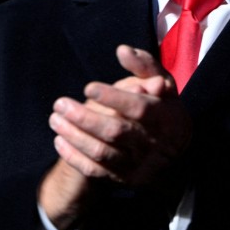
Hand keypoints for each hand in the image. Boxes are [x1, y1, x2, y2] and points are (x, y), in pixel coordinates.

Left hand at [49, 44, 190, 186]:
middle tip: (60, 104)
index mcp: (165, 115)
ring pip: (102, 152)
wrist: (174, 148)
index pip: (139, 108)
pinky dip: (75, 157)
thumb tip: (122, 50)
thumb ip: (144, 64)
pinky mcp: (125, 179)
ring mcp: (139, 164)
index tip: (88, 88)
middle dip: (85, 118)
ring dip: (74, 136)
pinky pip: (97, 171)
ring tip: (55, 119)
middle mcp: (153, 142)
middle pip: (116, 131)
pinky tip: (59, 140)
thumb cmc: (162, 105)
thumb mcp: (163, 81)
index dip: (113, 98)